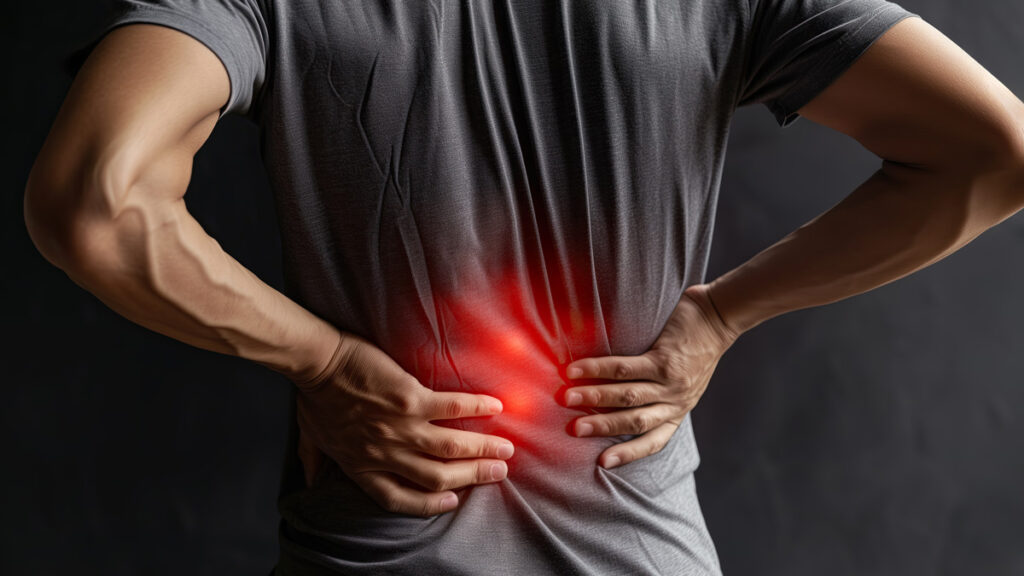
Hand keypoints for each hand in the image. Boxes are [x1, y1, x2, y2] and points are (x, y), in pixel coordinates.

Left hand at [293, 331, 514, 516]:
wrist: (317, 362)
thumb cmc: (313, 397)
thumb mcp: (310, 438)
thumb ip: (315, 461)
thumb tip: (310, 480)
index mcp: (362, 467)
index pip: (400, 498)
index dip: (429, 504)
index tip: (453, 500)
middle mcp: (386, 453)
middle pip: (438, 476)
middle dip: (473, 476)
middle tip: (499, 472)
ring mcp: (401, 427)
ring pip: (451, 447)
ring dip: (483, 449)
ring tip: (506, 449)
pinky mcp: (410, 399)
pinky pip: (452, 407)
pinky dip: (476, 407)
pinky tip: (496, 406)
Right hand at [562, 283, 738, 467]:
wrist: (719, 318)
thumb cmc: (695, 349)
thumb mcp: (685, 382)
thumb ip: (659, 393)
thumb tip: (616, 400)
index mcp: (677, 411)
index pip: (654, 441)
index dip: (628, 454)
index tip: (602, 463)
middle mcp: (675, 402)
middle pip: (634, 422)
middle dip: (601, 428)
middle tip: (572, 430)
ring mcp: (671, 382)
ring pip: (627, 396)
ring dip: (594, 398)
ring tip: (567, 398)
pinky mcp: (664, 360)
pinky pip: (625, 368)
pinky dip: (597, 370)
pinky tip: (577, 369)